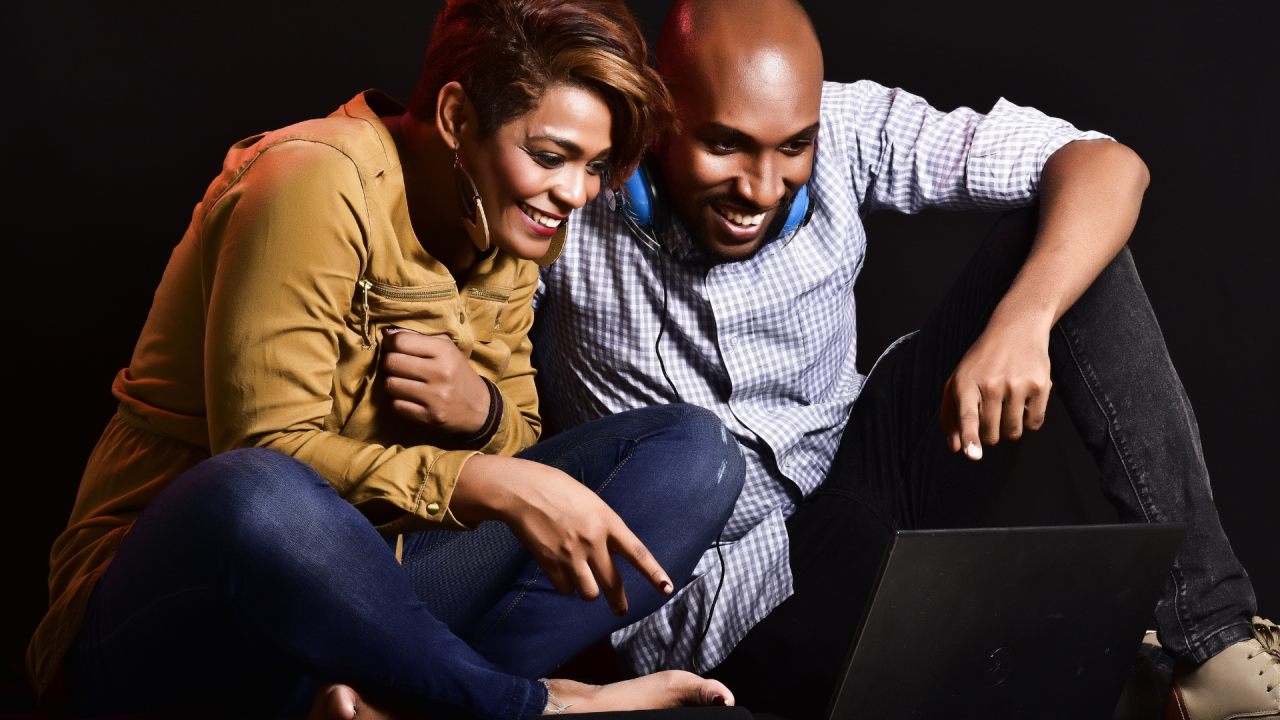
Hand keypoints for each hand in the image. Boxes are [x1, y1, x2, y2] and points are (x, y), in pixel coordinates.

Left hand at [382, 328, 490, 434]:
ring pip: (390, 385)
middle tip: (399, 366)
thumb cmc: (457, 373)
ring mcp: (435, 397)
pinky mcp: (430, 417)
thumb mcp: (446, 349)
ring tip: (405, 382)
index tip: (392, 347)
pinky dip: (399, 402)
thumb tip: (386, 333)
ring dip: (393, 383)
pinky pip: (396, 406)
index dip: (390, 343)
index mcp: (444, 352)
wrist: (479, 408)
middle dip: (391, 363)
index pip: (401, 341)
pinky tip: (410, 398)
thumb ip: (418, 337)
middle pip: (391, 363)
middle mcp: (440, 373)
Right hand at [451, 455, 673, 616]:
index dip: (654, 573)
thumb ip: (605, 527)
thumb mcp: (591, 502)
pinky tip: (559, 570)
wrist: (522, 490)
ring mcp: (571, 554)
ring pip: (589, 593)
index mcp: (607, 521)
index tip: (667, 588)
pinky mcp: (550, 563)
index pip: (637, 553)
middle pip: (613, 583)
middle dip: (619, 602)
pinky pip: (565, 589)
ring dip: (587, 591)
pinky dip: (565, 585)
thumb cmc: (558, 491)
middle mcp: (593, 540)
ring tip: (581, 579)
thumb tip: (613, 554)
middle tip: (621, 611)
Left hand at [940, 312, 1052, 459]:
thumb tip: (956, 449)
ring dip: (1009, 429)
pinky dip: (1028, 422)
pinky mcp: (1040, 386)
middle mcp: (991, 384)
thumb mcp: (957, 380)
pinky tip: (1023, 401)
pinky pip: (1033, 425)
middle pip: (991, 435)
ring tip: (1006, 405)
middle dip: (990, 434)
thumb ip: (951, 416)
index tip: (973, 455)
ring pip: (1013, 433)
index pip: (967, 416)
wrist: (1016, 328)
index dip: (970, 438)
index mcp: (965, 383)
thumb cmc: (981, 362)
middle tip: (991, 412)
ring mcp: (1017, 385)